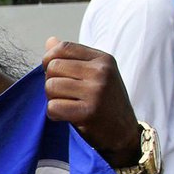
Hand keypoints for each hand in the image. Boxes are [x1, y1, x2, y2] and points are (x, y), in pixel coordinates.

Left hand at [43, 37, 140, 167]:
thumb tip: (50, 40)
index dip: (49, 59)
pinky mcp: (89, 112)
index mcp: (102, 59)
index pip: (63, 47)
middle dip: (51, 81)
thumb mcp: (96, 74)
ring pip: (51, 87)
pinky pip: (53, 107)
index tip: (54, 72)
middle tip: (63, 94)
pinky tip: (66, 116)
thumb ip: (72, 58)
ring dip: (52, 98)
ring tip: (67, 104)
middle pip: (53, 67)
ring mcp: (96, 92)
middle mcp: (101, 72)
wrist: (124, 133)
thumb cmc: (105, 102)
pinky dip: (54, 114)